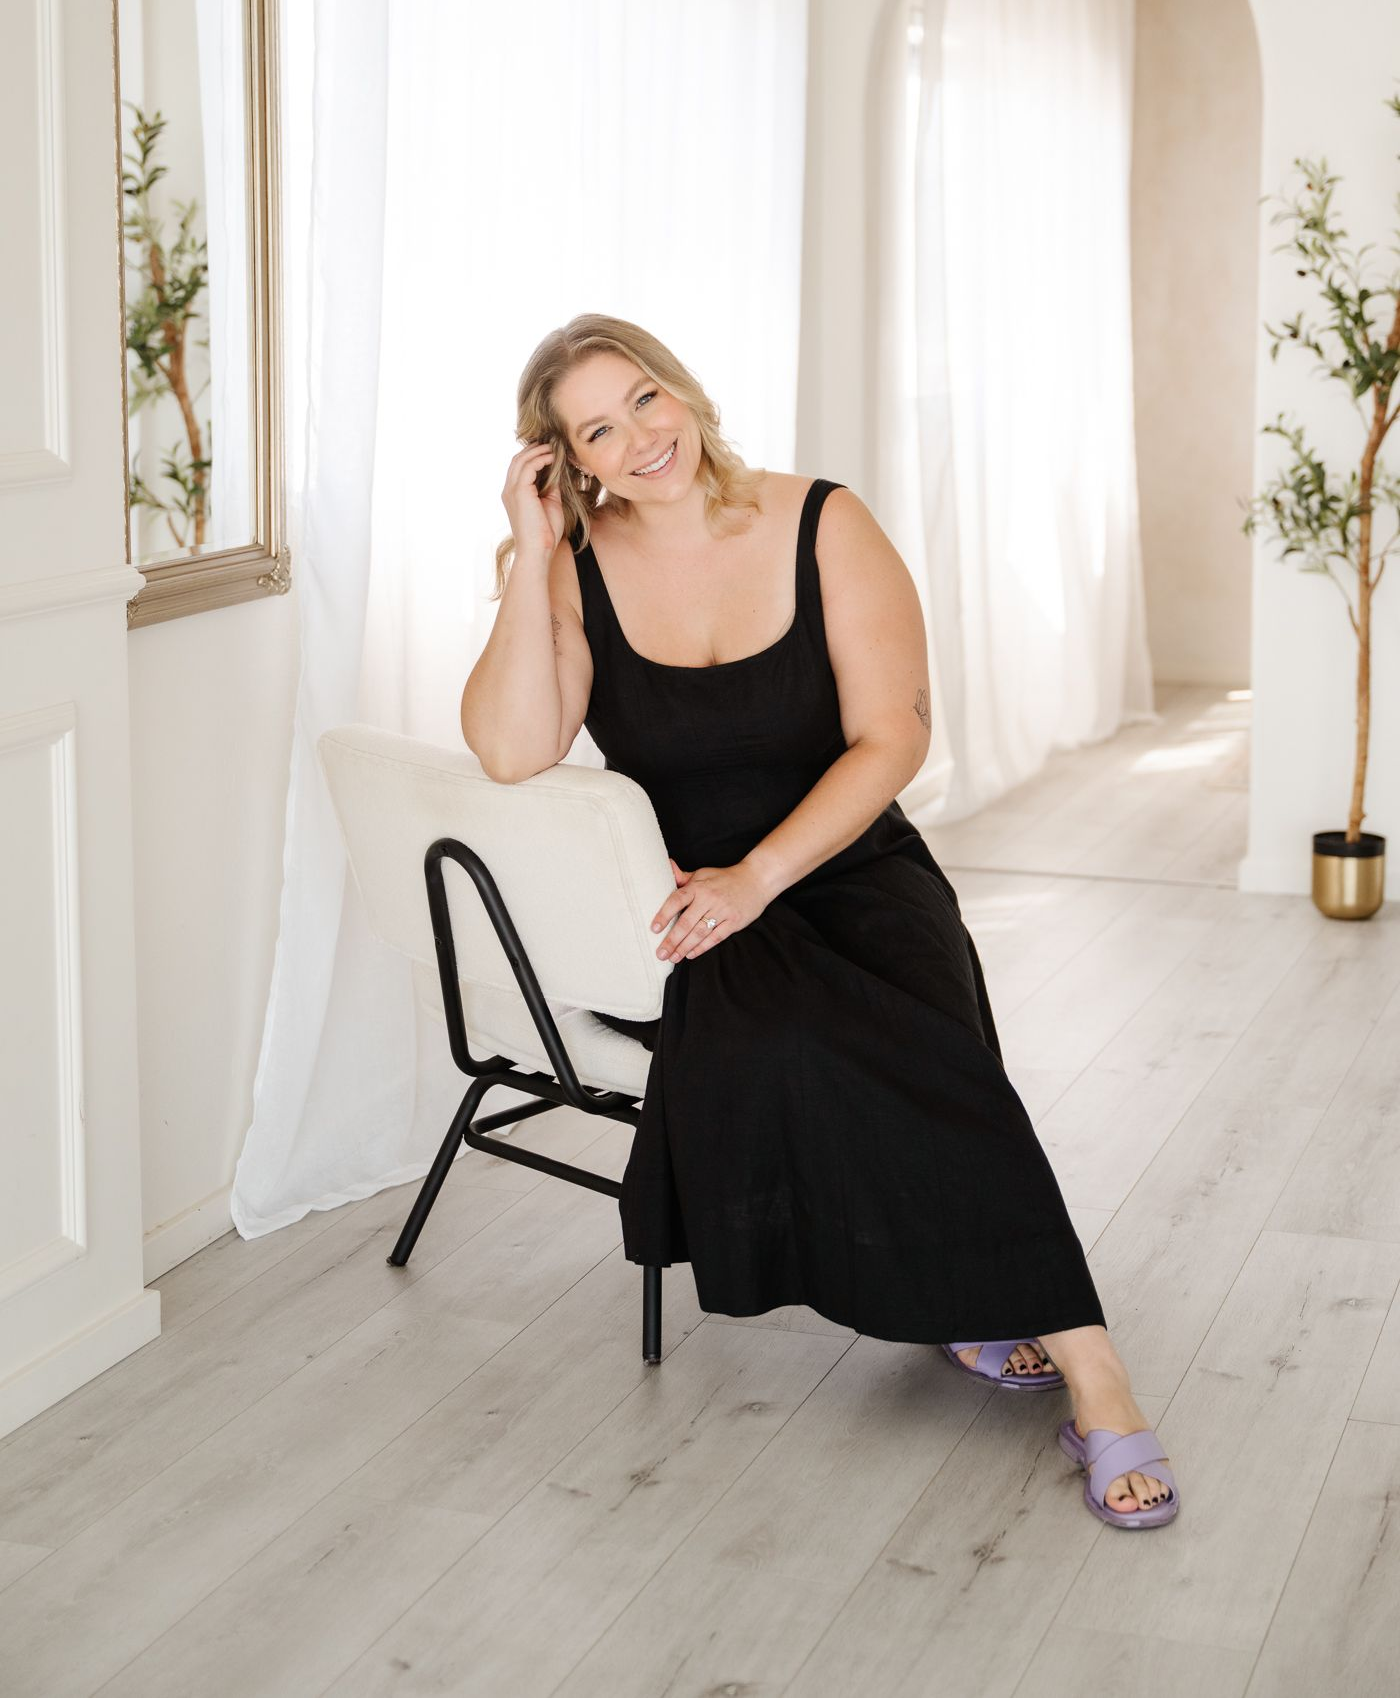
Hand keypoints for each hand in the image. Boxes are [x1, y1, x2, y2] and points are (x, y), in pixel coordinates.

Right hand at [502, 440, 566, 560]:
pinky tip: (552, 457)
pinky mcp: (519, 491)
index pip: (520, 467)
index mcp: (514, 494)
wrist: (538, 550)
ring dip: (538, 451)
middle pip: (518, 460)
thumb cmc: (545, 533)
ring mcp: (512, 490)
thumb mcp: (551, 503)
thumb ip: (551, 486)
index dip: (533, 456)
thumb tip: (557, 471)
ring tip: (553, 447)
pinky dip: (540, 459)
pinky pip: (529, 466)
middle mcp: (509, 490)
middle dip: (534, 449)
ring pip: (521, 460)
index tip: (549, 450)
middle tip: (551, 443)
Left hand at [650, 856, 771, 961]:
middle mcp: (709, 899)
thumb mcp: (703, 874)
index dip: (664, 915)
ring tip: (673, 958)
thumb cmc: (725, 878)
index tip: (654, 929)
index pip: (677, 900)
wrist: (756, 880)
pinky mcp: (734, 922)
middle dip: (672, 940)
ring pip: (700, 933)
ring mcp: (723, 911)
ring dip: (685, 947)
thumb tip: (665, 866)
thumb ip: (683, 877)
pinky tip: (691, 954)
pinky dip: (703, 947)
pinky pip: (716, 937)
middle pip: (686, 922)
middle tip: (661, 954)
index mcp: (698, 887)